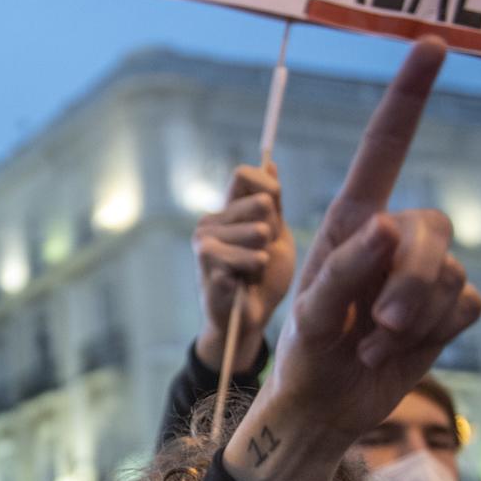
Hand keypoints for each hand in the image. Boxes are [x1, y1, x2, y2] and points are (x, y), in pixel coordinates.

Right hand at [196, 163, 295, 372]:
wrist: (249, 318)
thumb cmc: (263, 279)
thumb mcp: (277, 235)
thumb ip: (273, 202)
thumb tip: (270, 162)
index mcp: (227, 211)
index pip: (245, 175)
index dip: (269, 189)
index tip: (274, 213)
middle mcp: (210, 221)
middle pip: (259, 202)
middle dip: (271, 229)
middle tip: (260, 252)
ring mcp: (203, 241)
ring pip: (257, 231)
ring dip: (264, 254)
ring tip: (253, 269)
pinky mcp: (206, 262)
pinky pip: (250, 257)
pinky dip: (255, 271)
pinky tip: (243, 281)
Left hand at [227, 39, 480, 480]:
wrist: (324, 402)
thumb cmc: (305, 347)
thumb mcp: (311, 311)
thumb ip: (344, 268)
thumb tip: (389, 225)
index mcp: (353, 220)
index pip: (385, 149)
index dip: (407, 97)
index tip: (429, 44)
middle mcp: (394, 236)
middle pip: (432, 226)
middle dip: (411, 276)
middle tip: (381, 321)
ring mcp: (426, 272)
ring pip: (451, 271)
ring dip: (413, 314)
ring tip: (372, 339)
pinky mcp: (449, 308)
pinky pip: (465, 306)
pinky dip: (432, 334)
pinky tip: (397, 348)